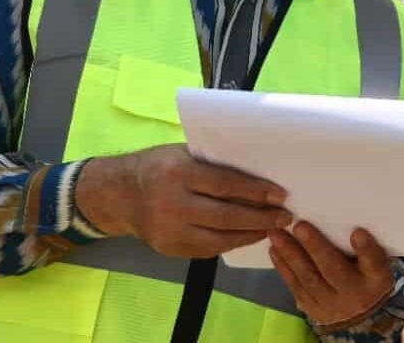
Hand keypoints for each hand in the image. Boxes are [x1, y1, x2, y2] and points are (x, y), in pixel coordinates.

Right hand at [75, 144, 290, 258]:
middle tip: (285, 216)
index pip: (225, 184)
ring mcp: (170, 231)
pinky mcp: (170, 249)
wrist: (118, 195)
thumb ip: (212, 163)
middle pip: (226, 215)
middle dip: (260, 217)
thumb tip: (258, 170)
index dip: (256, 191)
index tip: (281, 195)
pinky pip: (208, 250)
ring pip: (220, 238)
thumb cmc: (157, 166)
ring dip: (251, 234)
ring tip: (272, 228)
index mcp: (178, 173)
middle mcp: (173, 204)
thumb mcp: (182, 153)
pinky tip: (248, 236)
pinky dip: (232, 243)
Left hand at [269, 223, 395, 328]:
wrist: (360, 316)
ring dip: (290, 255)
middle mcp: (354, 294)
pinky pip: (296, 287)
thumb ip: (367, 248)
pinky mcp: (312, 309)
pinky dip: (283, 268)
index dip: (366, 249)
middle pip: (333, 269)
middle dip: (315, 246)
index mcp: (376, 279)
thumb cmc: (367, 276)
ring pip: (309, 278)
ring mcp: (331, 305)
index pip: (374, 263)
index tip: (357, 232)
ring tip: (276, 235)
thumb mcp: (377, 264)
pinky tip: (274, 251)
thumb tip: (350, 227)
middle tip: (299, 225)